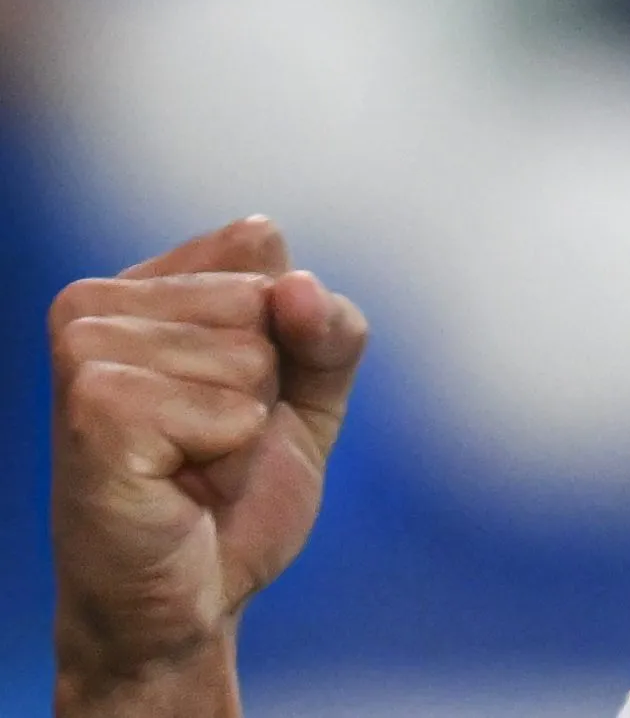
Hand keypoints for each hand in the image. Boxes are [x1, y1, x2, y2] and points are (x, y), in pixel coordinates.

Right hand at [51, 217, 368, 715]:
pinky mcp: (91, 407)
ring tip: (191, 462)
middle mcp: (92, 303)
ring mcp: (83, 350)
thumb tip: (296, 286)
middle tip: (211, 442)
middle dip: (265, 383)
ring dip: (243, 422)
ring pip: (248, 350)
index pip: (261, 248)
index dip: (287, 335)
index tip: (236, 395)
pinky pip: (224, 405)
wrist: (191, 597)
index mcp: (139, 283)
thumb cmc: (234, 495)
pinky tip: (176, 479)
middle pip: (261, 297)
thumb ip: (330, 327)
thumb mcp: (311, 393)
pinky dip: (225, 451)